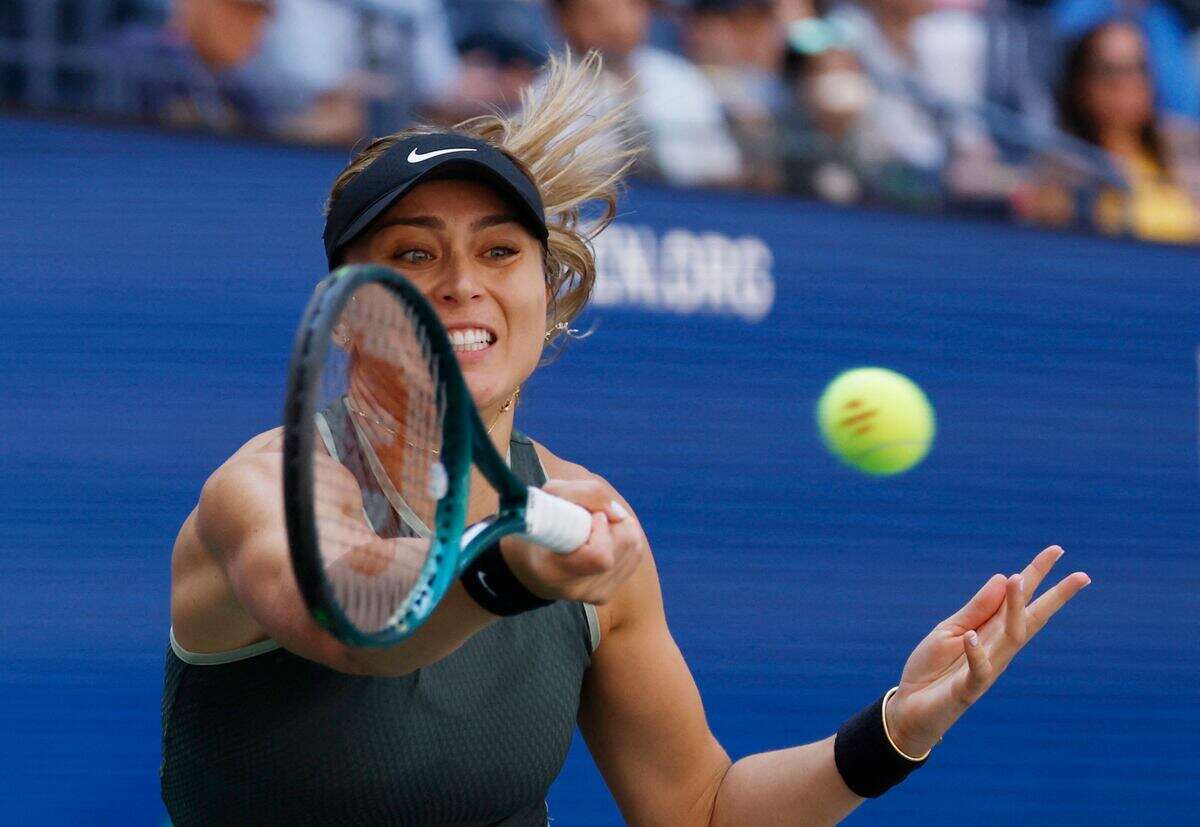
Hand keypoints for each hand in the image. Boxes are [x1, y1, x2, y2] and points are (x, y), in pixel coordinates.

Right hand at [500, 477, 646, 604]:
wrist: (528, 563)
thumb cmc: (537, 523)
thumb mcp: (550, 496)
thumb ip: (584, 493)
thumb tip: (617, 512)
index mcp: (554, 571)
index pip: (599, 556)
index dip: (602, 530)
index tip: (591, 515)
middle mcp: (576, 589)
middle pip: (625, 547)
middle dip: (615, 522)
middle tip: (594, 516)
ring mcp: (593, 595)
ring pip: (634, 550)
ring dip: (621, 529)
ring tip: (596, 527)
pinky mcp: (605, 594)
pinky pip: (633, 558)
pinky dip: (624, 541)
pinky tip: (604, 539)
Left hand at [885, 545, 1090, 756]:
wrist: (910, 706)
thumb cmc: (931, 667)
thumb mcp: (950, 629)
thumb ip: (977, 609)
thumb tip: (1004, 576)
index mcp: (991, 630)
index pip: (1019, 599)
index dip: (1036, 574)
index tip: (1057, 551)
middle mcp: (997, 648)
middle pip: (1030, 618)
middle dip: (1055, 597)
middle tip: (1081, 576)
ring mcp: (987, 668)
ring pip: (1010, 637)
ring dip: (1014, 608)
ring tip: (1016, 578)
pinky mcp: (969, 689)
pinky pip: (979, 671)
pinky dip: (976, 654)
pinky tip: (971, 636)